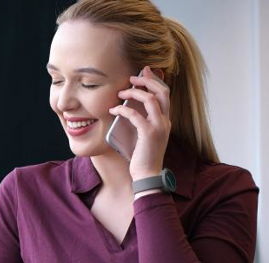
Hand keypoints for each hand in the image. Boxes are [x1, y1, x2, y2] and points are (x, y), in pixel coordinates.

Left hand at [108, 66, 171, 181]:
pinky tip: (113, 110)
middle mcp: (165, 121)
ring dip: (134, 92)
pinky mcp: (149, 134)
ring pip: (151, 99)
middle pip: (162, 91)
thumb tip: (129, 107)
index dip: (154, 80)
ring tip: (121, 92)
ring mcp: (159, 127)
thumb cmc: (142, 156)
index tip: (143, 72)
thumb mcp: (144, 135)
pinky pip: (136, 115)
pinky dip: (123, 109)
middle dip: (147, 80)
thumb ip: (142, 121)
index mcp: (165, 120)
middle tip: (132, 77)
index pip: (165, 93)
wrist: (147, 174)